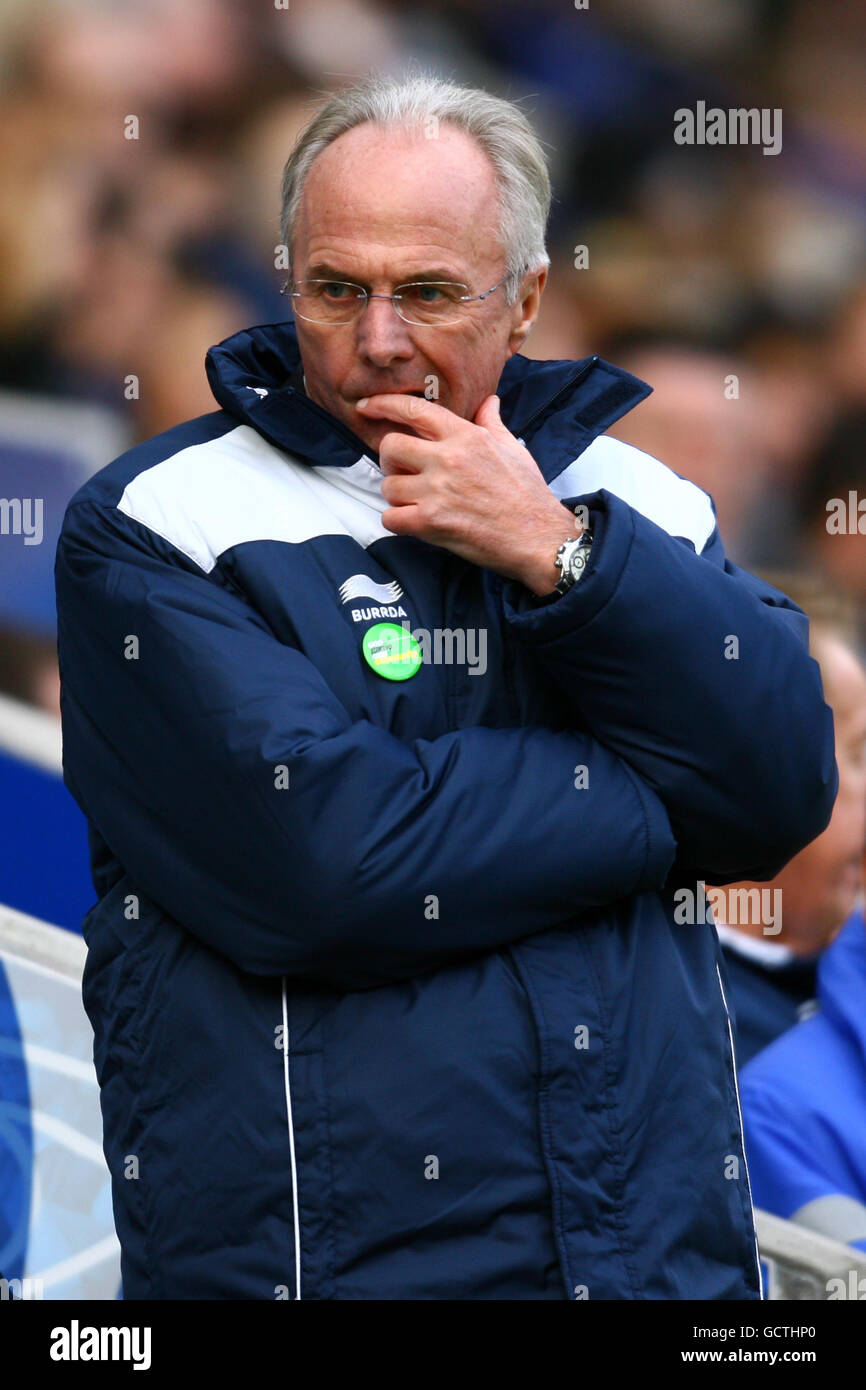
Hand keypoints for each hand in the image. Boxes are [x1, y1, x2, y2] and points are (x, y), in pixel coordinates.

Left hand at [356, 392, 581, 594]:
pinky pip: (390, 517)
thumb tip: (489, 401)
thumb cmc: (527, 493)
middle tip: (403, 471)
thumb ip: (491, 423)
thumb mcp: (512, 448)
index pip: (414, 410)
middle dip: (389, 459)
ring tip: (417, 501)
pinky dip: (397, 521)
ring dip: (396, 495)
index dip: (383, 404)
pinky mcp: (431, 522)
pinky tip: (414, 522)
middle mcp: (447, 459)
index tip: (366, 406)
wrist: (537, 536)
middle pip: (389, 446)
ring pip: (387, 485)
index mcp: (465, 436)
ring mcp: (436, 491)